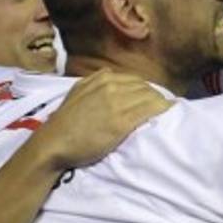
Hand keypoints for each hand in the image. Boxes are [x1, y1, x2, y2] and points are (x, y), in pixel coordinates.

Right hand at [35, 69, 172, 169]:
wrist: (53, 144)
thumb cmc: (64, 125)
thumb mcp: (78, 94)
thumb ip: (96, 86)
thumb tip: (114, 83)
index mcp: (100, 79)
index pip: (134, 80)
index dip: (145, 90)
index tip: (151, 100)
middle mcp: (110, 86)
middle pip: (144, 87)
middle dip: (155, 96)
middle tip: (163, 107)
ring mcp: (116, 102)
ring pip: (150, 96)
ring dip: (161, 103)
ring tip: (167, 111)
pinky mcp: (121, 121)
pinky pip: (150, 109)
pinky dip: (163, 109)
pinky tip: (169, 112)